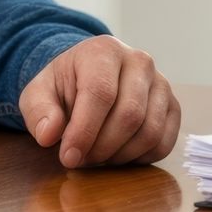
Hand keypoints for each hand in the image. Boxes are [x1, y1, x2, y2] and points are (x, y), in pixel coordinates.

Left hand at [19, 35, 180, 167]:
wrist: (88, 77)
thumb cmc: (63, 86)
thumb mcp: (38, 94)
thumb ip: (39, 112)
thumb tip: (49, 135)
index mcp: (104, 51)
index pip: (101, 93)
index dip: (84, 131)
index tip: (68, 157)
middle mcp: (139, 61)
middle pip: (130, 115)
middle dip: (102, 147)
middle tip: (81, 160)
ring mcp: (161, 84)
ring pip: (150, 131)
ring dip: (120, 156)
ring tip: (97, 156)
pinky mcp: (173, 106)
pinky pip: (164, 142)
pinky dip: (140, 158)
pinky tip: (118, 154)